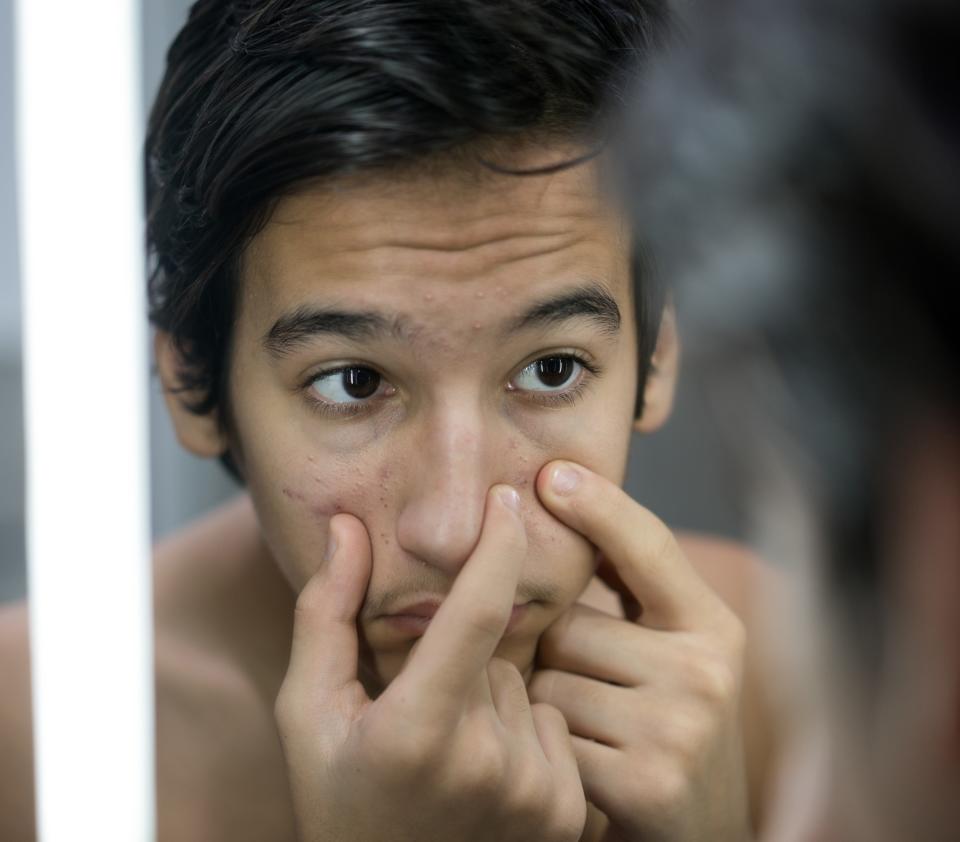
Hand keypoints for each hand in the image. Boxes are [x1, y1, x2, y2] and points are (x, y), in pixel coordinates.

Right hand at [274, 485, 586, 841]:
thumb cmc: (337, 800)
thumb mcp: (308, 711)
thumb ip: (325, 614)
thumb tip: (346, 527)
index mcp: (416, 730)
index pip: (478, 610)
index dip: (498, 544)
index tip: (507, 497)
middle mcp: (487, 763)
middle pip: (494, 650)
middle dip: (463, 658)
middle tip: (420, 717)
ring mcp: (533, 794)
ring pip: (526, 686)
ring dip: (492, 698)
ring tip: (450, 755)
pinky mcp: (565, 814)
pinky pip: (553, 725)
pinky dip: (525, 734)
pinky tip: (484, 777)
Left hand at [529, 461, 750, 841]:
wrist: (700, 834)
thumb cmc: (668, 725)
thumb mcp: (674, 653)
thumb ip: (633, 592)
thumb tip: (561, 497)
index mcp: (714, 627)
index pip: (649, 547)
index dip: (599, 507)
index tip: (551, 472)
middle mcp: (706, 671)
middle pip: (568, 625)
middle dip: (554, 654)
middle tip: (590, 692)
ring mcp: (679, 729)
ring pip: (548, 683)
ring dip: (546, 706)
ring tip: (591, 733)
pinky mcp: (645, 783)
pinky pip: (548, 737)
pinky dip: (547, 751)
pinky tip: (583, 769)